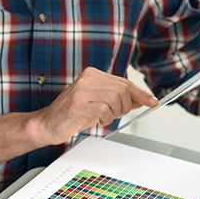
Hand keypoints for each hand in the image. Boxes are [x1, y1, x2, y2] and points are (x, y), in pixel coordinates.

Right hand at [30, 67, 157, 146]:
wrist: (47, 124)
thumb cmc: (71, 114)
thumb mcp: (97, 103)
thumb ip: (116, 99)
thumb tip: (140, 100)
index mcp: (92, 74)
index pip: (124, 82)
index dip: (140, 93)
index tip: (152, 101)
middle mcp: (88, 78)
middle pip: (123, 90)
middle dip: (125, 107)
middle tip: (114, 114)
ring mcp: (83, 90)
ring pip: (116, 100)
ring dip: (113, 114)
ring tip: (100, 117)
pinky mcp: (80, 104)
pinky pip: (105, 110)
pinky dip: (105, 118)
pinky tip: (95, 119)